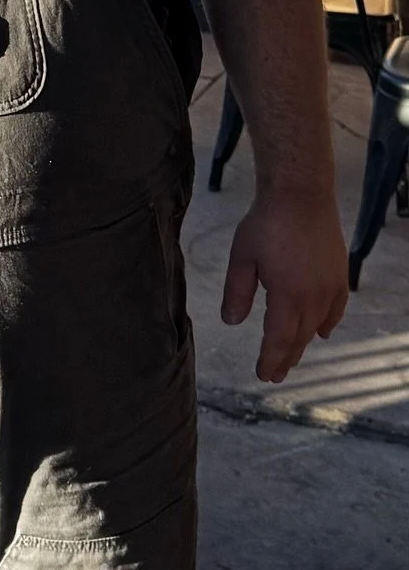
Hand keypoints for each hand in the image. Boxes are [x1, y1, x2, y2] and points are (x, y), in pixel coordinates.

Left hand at [221, 186, 347, 383]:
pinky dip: (328, 322)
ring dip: (303, 343)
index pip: (278, 339)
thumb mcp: (242, 258)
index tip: (263, 375)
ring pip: (317, 325)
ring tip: (291, 357)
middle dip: (285, 357)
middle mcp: (314, 296)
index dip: (271, 360)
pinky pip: (336, 308)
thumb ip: (237, 293)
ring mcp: (331, 285)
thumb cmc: (266, 223)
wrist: (301, 194)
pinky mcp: (339, 274)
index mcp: (287, 295)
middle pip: (299, 337)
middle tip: (275, 375)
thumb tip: (231, 322)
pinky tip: (322, 332)